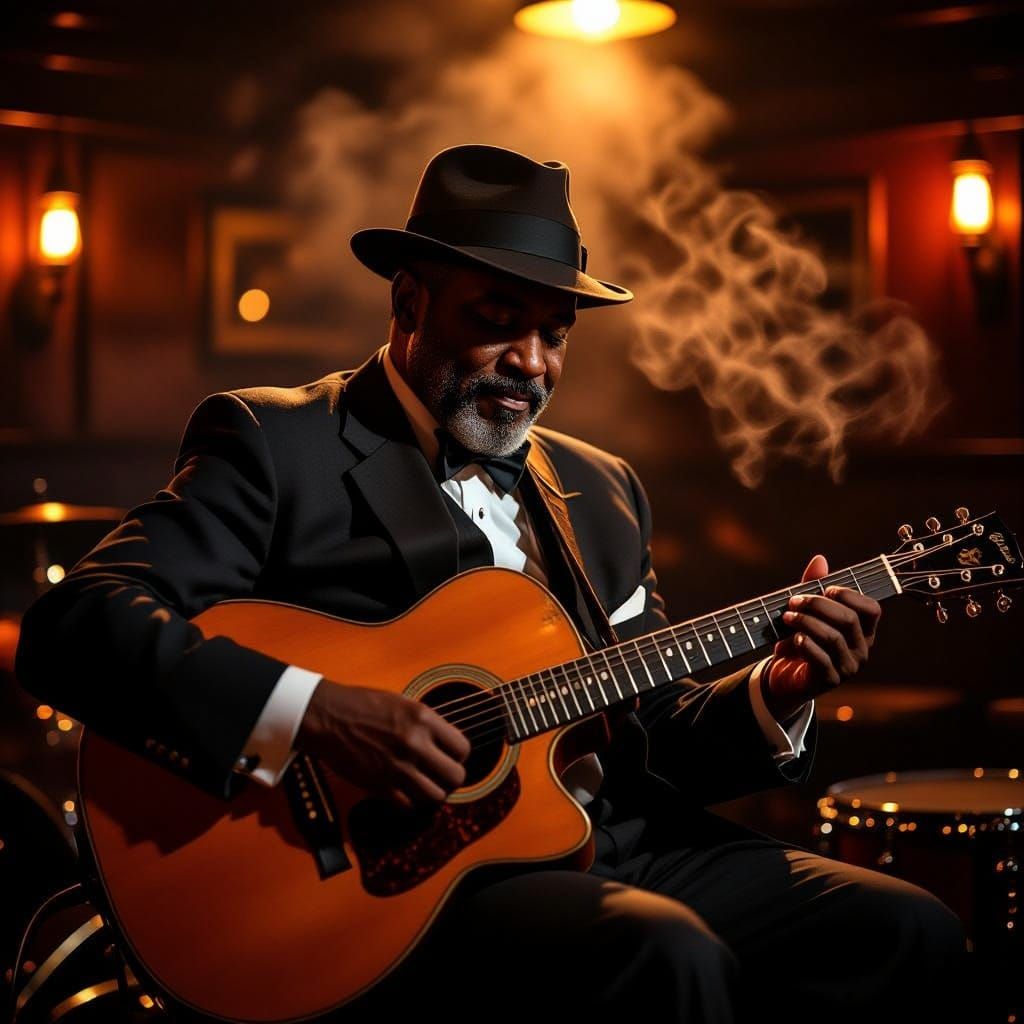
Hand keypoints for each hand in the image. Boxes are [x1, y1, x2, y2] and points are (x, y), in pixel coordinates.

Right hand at [296, 681, 470, 809]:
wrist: (327, 716)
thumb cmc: (361, 705)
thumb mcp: (402, 703)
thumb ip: (426, 724)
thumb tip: (445, 743)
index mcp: (423, 718)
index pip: (463, 748)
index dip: (459, 756)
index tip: (450, 757)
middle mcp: (414, 743)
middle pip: (456, 776)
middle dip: (451, 779)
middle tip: (440, 776)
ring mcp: (398, 766)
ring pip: (436, 796)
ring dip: (433, 794)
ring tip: (425, 787)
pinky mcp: (379, 785)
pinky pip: (409, 807)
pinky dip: (410, 804)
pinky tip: (405, 794)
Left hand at [763, 554, 881, 720]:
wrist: (783, 675)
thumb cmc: (800, 638)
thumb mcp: (806, 611)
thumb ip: (813, 586)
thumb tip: (820, 559)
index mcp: (862, 629)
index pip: (872, 609)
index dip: (850, 595)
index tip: (826, 588)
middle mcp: (861, 648)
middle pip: (848, 619)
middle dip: (818, 605)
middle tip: (793, 601)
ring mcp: (848, 666)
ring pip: (833, 638)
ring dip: (806, 622)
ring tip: (786, 617)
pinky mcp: (831, 680)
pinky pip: (821, 659)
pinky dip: (805, 645)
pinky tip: (792, 638)